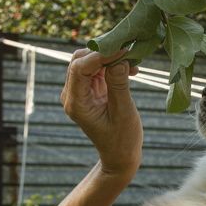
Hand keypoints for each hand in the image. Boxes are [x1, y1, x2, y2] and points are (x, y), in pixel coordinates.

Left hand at [61, 48, 143, 179]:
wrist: (120, 155)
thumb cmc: (122, 139)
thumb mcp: (123, 112)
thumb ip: (119, 85)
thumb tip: (120, 59)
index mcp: (76, 103)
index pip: (80, 68)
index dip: (100, 55)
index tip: (123, 50)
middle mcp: (73, 95)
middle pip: (80, 60)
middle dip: (104, 52)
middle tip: (128, 49)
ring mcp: (80, 92)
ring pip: (89, 61)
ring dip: (110, 56)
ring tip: (133, 59)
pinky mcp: (90, 90)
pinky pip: (98, 69)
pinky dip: (113, 64)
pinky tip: (131, 69)